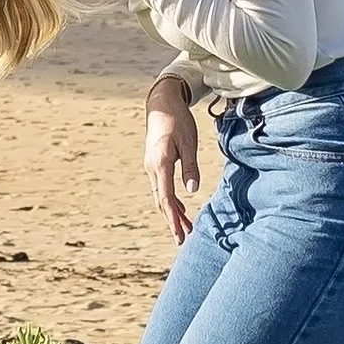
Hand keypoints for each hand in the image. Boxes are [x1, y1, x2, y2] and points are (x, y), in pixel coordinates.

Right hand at [145, 82, 201, 244]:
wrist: (161, 103)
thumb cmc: (178, 120)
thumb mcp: (188, 142)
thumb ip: (190, 166)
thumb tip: (192, 190)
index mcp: (160, 164)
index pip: (166, 199)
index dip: (173, 219)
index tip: (180, 235)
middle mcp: (152, 168)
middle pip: (161, 202)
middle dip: (172, 222)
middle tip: (183, 240)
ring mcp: (152, 167)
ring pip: (161, 196)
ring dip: (172, 213)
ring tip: (184, 228)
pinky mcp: (155, 164)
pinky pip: (162, 188)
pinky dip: (170, 201)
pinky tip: (180, 208)